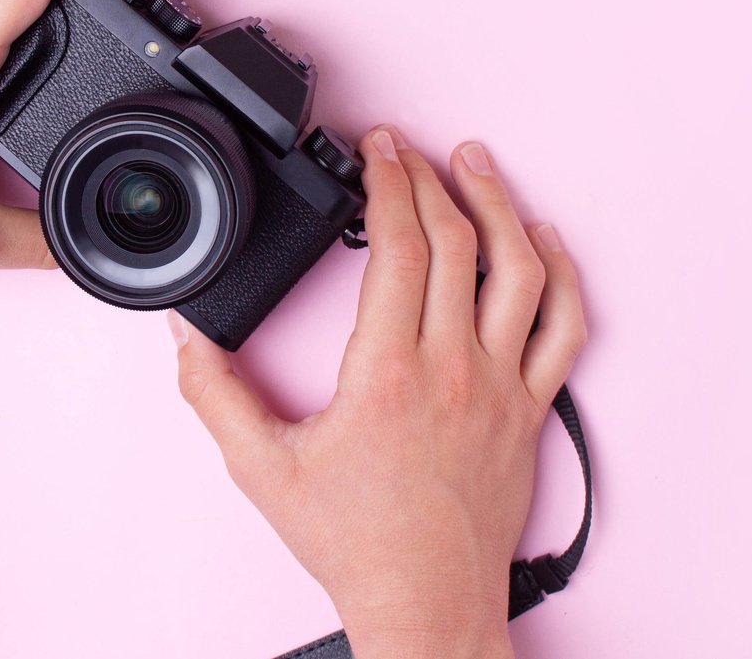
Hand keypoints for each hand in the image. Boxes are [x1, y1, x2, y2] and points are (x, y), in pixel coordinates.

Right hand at [172, 127, 587, 658]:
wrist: (425, 603)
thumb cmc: (355, 544)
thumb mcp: (262, 469)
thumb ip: (215, 395)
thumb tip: (187, 337)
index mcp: (386, 373)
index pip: (399, 245)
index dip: (388, 181)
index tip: (375, 150)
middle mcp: (454, 369)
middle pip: (457, 241)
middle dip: (430, 178)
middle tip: (408, 149)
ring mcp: (502, 388)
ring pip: (521, 270)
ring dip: (500, 206)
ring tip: (476, 166)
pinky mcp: (533, 411)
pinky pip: (564, 328)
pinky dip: (561, 275)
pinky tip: (543, 242)